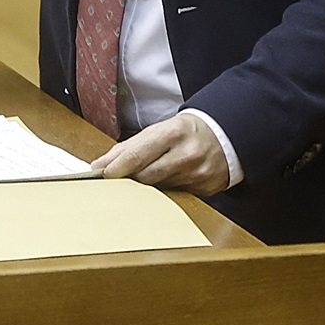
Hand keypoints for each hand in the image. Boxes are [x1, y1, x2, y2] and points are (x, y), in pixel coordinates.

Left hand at [90, 111, 230, 195]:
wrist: (223, 135)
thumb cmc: (185, 131)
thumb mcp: (159, 130)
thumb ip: (129, 147)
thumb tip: (101, 164)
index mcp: (173, 132)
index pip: (137, 155)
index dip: (115, 167)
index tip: (100, 173)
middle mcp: (186, 154)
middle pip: (145, 176)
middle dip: (128, 179)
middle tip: (117, 177)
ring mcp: (197, 174)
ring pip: (157, 188)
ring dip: (146, 185)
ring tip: (148, 173)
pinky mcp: (204, 189)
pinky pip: (173, 195)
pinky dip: (164, 189)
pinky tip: (168, 179)